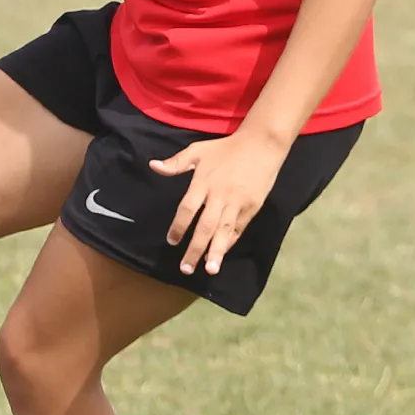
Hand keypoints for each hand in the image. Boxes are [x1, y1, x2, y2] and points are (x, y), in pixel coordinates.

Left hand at [148, 130, 288, 275]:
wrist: (261, 144)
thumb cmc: (226, 148)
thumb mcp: (198, 150)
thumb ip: (176, 163)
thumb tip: (153, 166)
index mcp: (203, 182)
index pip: (188, 209)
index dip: (179, 227)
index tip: (172, 241)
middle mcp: (219, 195)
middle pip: (205, 226)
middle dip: (195, 249)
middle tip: (185, 268)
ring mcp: (237, 203)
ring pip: (224, 231)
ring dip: (216, 251)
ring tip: (209, 270)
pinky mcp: (252, 207)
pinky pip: (238, 228)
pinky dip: (230, 242)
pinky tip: (221, 254)